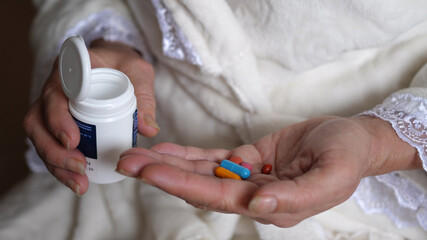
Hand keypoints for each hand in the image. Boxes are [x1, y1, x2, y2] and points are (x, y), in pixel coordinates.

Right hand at [24, 40, 158, 194]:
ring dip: (56, 163)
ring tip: (79, 183)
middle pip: (38, 120)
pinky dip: (61, 165)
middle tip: (79, 168)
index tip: (73, 141)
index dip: (57, 118)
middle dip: (54, 150)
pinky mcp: (56, 123)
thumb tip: (148, 130)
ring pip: (40, 137)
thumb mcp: (139, 72)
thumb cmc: (124, 65)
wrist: (116, 65)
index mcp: (71, 69)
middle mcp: (54, 88)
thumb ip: (144, 96)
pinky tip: (78, 181)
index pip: (55, 93)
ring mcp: (51, 107)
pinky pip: (50, 144)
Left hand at [117, 116, 420, 226]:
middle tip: (128, 163)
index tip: (152, 173)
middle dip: (164, 175)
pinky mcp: (249, 159)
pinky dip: (189, 155)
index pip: (219, 197)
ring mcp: (249, 177)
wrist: (352, 139)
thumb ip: (295, 197)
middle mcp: (254, 195)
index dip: (184, 185)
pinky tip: (166, 150)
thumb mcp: (331, 176)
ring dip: (170, 163)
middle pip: (201, 186)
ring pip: (202, 172)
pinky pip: (214, 158)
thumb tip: (257, 206)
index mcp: (272, 204)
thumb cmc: (346, 157)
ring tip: (137, 156)